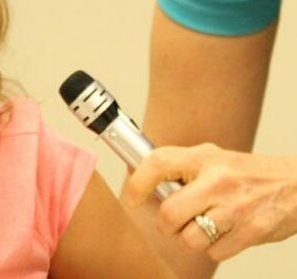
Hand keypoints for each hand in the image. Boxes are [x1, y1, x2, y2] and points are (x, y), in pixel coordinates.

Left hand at [123, 143, 296, 260]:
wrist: (295, 184)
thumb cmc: (246, 171)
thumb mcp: (211, 157)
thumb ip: (180, 166)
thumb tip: (140, 175)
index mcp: (203, 157)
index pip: (159, 163)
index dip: (137, 182)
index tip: (131, 197)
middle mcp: (217, 180)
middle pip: (169, 214)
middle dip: (165, 224)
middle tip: (172, 220)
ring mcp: (235, 207)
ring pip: (190, 239)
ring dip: (190, 238)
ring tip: (201, 225)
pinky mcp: (252, 231)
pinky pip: (215, 253)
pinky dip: (214, 248)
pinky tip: (224, 231)